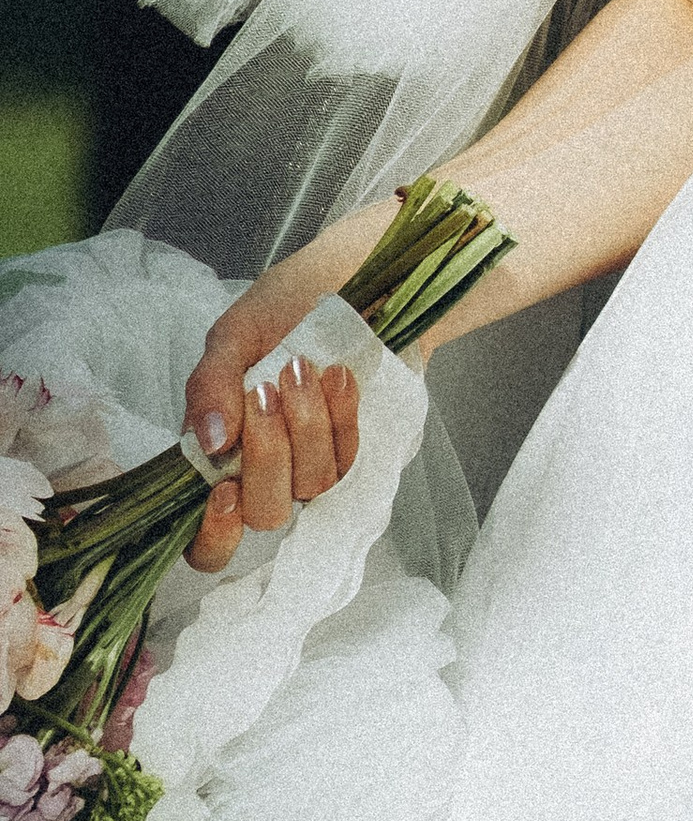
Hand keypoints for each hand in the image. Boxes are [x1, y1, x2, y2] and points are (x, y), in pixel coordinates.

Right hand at [183, 275, 363, 574]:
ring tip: (301, 369)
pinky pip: (351, 459)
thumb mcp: (233, 337)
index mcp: (217, 457)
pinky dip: (341, 418)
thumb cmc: (283, 309)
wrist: (354, 279)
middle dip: (266, 454)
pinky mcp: (358, 450)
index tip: (223, 493)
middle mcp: (264, 473)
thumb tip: (208, 443)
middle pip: (265, 513)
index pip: (207, 542)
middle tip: (266, 391)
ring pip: (312, 486)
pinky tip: (337, 376)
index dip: (212, 536)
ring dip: (306, 428)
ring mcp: (313, 464)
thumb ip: (208, 385)